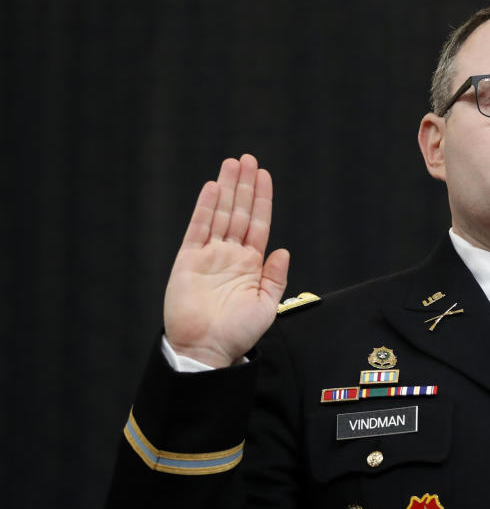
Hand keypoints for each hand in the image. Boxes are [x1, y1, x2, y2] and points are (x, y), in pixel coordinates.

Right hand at [163, 154, 289, 367]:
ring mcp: (209, 255)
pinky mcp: (188, 260)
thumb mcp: (266, 305)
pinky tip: (213, 188)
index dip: (262, 199)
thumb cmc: (238, 332)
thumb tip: (282, 249)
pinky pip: (198, 228)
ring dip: (227, 188)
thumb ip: (274, 276)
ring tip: (233, 163)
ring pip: (220, 214)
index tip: (264, 176)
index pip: (258, 224)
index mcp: (250, 264)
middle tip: (249, 158)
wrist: (207, 350)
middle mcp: (230, 255)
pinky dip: (205, 208)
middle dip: (244, 185)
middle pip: (239, 212)